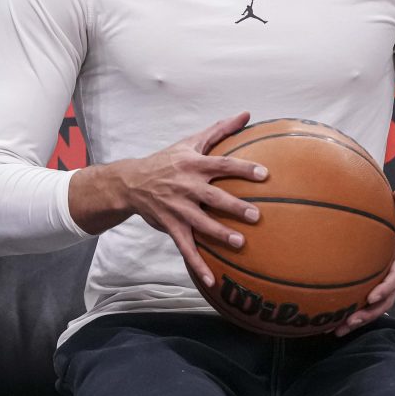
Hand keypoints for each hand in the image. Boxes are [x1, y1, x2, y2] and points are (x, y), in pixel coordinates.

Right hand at [100, 111, 269, 288]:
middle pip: (214, 197)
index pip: (222, 165)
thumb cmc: (167, 160)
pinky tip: (212, 281)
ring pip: (201, 223)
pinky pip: (186, 248)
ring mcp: (178, 208)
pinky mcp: (171, 226)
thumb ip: (220, 129)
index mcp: (193, 165)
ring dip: (220, 234)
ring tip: (240, 243)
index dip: (242, 169)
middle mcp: (186, 186)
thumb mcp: (190, 142)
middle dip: (235, 206)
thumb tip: (246, 113)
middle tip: (257, 216)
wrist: (131, 182)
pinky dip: (198, 265)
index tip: (264, 174)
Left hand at [338, 187, 394, 335]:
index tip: (372, 296)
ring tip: (337, 331)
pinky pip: (366, 305)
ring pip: (376, 308)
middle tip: (351, 321)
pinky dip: (352, 315)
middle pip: (386, 301)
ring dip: (358, 321)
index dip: (386, 287)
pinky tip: (331, 324)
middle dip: (369, 313)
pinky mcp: (378, 288)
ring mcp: (388, 285)